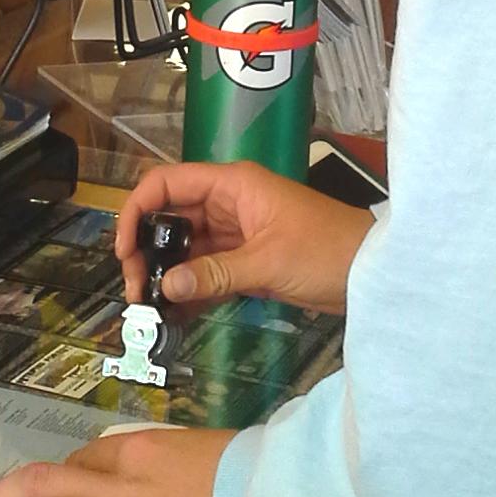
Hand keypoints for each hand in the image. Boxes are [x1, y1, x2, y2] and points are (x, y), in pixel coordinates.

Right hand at [115, 161, 372, 314]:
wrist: (371, 273)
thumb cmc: (327, 250)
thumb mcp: (268, 260)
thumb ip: (215, 272)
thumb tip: (167, 286)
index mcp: (231, 184)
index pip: (167, 183)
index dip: (137, 211)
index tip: (124, 250)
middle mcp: (228, 204)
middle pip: (170, 218)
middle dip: (147, 250)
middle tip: (137, 290)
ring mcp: (235, 234)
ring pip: (184, 248)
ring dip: (165, 274)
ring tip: (149, 307)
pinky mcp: (244, 262)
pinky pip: (205, 271)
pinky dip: (188, 289)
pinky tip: (174, 313)